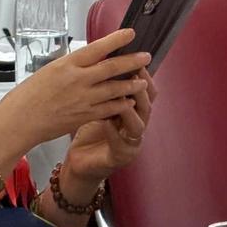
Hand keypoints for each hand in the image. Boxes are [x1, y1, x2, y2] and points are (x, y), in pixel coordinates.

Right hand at [0, 30, 151, 154]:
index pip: (98, 47)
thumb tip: (92, 58)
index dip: (117, 39)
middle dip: (132, 61)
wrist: (17, 123)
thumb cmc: (27, 95)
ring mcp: (83, 99)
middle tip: (146, 57)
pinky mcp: (84, 116)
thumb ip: (72, 65)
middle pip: (112, 67)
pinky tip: (130, 102)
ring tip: (143, 80)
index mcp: (67, 64)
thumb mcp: (49, 71)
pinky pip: (109, 109)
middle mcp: (78, 80)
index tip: (131, 33)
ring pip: (116, 89)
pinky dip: (121, 105)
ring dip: (132, 84)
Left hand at [63, 73, 155, 189]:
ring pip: (139, 124)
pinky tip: (106, 121)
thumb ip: (107, 91)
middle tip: (134, 76)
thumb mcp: (98, 107)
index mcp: (134, 113)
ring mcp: (132, 143)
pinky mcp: (121, 157)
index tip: (137, 62)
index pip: (146, 92)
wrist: (78, 164)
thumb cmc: (88, 134)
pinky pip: (121, 143)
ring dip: (130, 109)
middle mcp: (137, 126)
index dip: (144, 77)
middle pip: (147, 105)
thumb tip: (105, 63)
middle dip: (141, 90)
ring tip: (122, 97)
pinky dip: (114, 131)